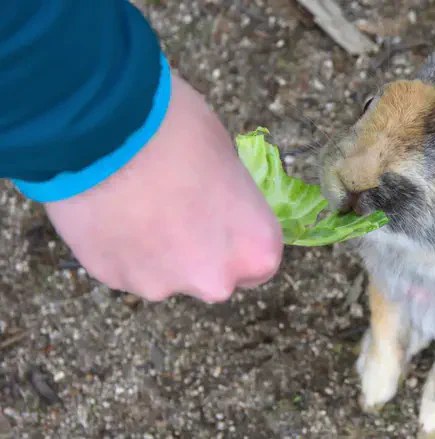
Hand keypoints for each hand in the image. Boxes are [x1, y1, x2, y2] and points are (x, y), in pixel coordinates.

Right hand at [42, 73, 282, 302]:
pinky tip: (108, 212)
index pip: (258, 261)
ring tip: (133, 205)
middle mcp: (213, 280)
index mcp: (255, 249)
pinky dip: (118, 247)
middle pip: (211, 274)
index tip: (220, 216)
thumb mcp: (226, 155)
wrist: (104, 132)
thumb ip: (228, 195)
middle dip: (196, 249)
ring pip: (163, 273)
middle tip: (174, 207)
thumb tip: (215, 197)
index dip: (237, 238)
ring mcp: (160, 285)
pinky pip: (123, 267)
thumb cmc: (180, 133)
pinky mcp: (112, 280)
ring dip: (154, 250)